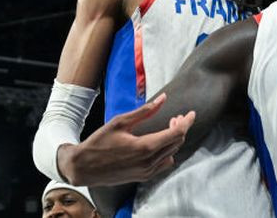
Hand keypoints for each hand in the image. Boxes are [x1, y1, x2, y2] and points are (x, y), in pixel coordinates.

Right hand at [58, 93, 195, 185]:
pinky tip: (160, 143)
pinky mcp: (143, 177)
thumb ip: (144, 111)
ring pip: (172, 153)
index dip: (187, 121)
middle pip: (177, 142)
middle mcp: (149, 162)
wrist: (84, 167)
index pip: (176, 133)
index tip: (191, 113)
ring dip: (174, 139)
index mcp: (145, 147)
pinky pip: (164, 164)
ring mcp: (147, 172)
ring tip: (168, 126)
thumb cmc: (99, 142)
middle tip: (175, 116)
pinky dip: (168, 151)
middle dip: (180, 127)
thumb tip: (163, 98)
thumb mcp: (120, 122)